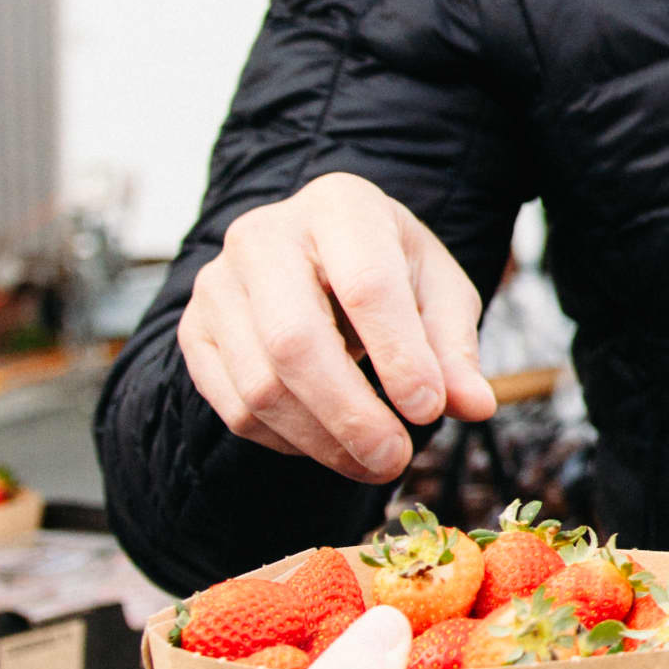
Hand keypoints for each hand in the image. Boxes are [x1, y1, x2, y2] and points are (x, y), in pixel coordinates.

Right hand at [179, 172, 492, 481]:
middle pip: (295, 342)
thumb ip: (453, 347)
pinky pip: (234, 407)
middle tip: (395, 458)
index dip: (399, 355)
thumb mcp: (437, 291)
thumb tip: (475, 405)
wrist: (316, 252)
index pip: (366, 285)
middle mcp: (264, 236)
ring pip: (260, 385)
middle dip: (350, 414)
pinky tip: (329, 446)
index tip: (428, 410)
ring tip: (373, 462)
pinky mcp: (194, 330)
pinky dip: (287, 441)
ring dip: (321, 440)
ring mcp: (218, 284)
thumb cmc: (387, 269)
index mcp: (339, 206)